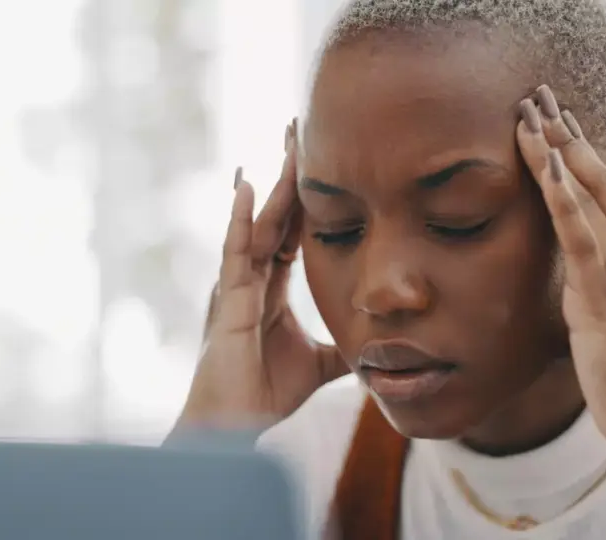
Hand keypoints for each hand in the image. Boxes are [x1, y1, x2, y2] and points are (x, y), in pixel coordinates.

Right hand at [177, 121, 348, 430]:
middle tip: (300, 127)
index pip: (293, 230)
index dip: (307, 196)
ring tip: (285, 142)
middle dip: (289, 173)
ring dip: (273, 183)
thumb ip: (344, 349)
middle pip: (276, 215)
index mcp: (272, 287)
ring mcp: (237, 286)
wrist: (233, 427)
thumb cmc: (264, 393)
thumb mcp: (320, 364)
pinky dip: (241, 221)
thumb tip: (379, 347)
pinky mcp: (226, 302)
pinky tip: (247, 188)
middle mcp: (253, 278)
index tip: (322, 159)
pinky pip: (235, 253)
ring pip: (259, 225)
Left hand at [514, 86, 605, 458]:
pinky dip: (565, 203)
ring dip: (559, 154)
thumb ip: (599, 282)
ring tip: (531, 116)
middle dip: (567, 137)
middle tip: (538, 97)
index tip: (555, 119)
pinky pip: (583, 240)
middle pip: (602, 181)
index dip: (581, 152)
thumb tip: (575, 264)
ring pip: (592, 200)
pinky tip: (547, 171)